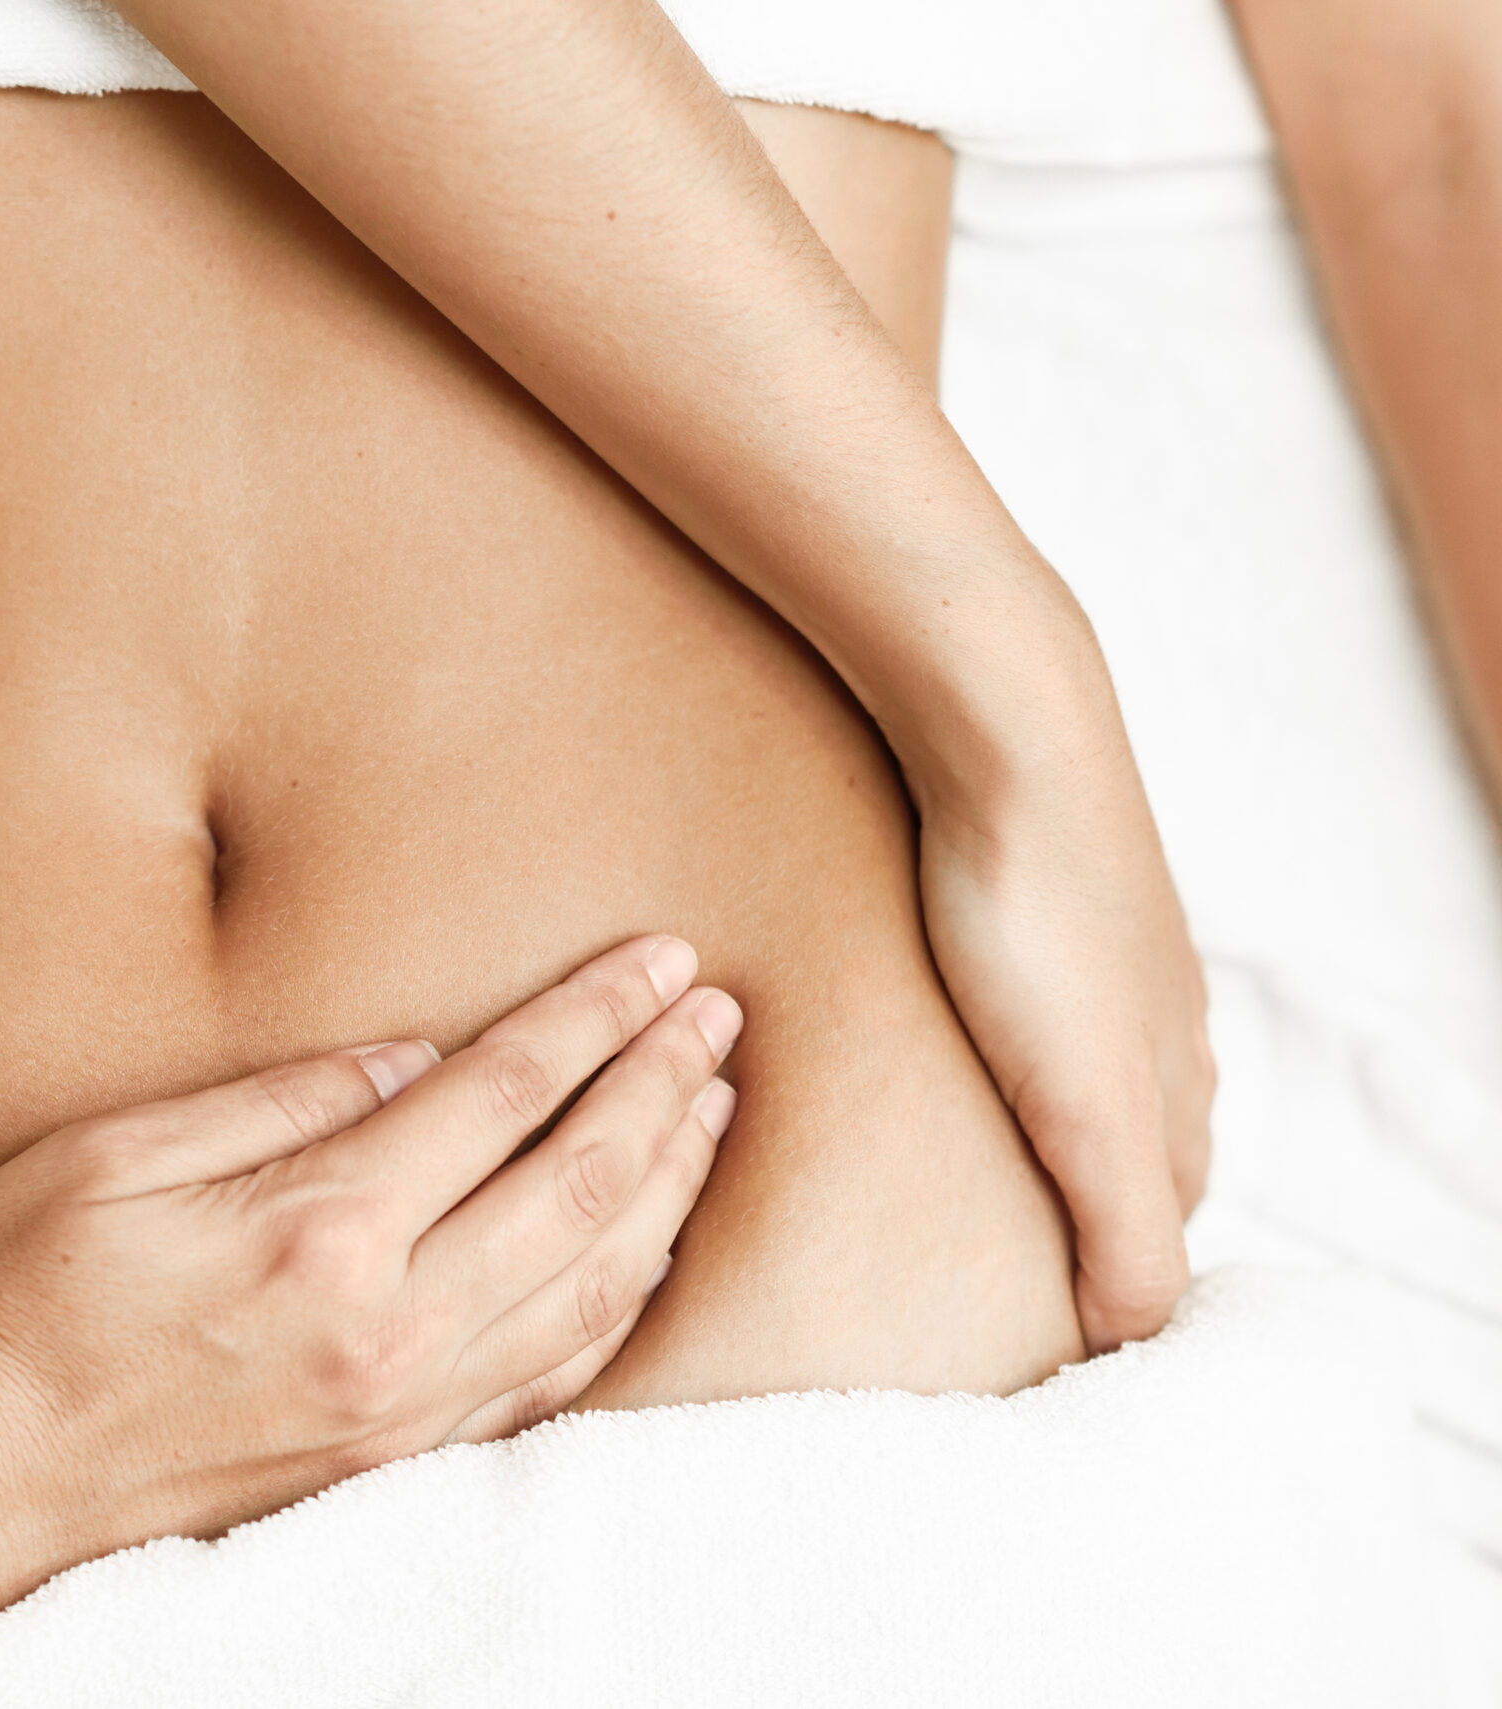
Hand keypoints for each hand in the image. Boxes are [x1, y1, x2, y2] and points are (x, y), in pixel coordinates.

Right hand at [0, 933, 739, 1557]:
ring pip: (596, 1288)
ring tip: (709, 1108)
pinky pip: (553, 1378)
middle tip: (715, 1012)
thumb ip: (279, 1100)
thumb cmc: (15, 1295)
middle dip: (663, 1085)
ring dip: (668, 1187)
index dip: (595, 1017)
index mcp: (321, 1228)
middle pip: (583, 1184)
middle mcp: (391, 1326)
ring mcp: (404, 1407)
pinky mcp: (395, 1460)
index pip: (503, 1093)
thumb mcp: (117, 1155)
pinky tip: (646, 1249)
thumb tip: (414, 1059)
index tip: (660, 960)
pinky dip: (623, 1303)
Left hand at [915, 744, 1213, 1353]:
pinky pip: (1019, 993)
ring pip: (1071, 1067)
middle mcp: (1156, 1020)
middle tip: (977, 1250)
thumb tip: (1132, 1334)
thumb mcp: (1088, 1106)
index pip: (1162, 1223)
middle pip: (1125, 1149)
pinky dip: (985, 1038)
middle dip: (1068, 1205)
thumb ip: (1126, 1227)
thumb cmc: (1033, 919)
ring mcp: (1099, 950)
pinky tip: (929, 1034)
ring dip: (1022, 1118)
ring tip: (942, 1155)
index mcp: (1176, 1085)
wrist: (1006, 734)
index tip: (1036, 1317)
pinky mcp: (1034, 891)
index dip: (1106, 1275)